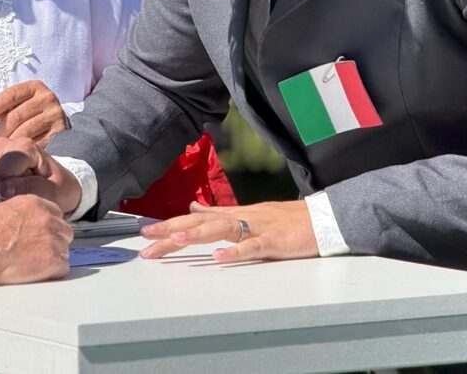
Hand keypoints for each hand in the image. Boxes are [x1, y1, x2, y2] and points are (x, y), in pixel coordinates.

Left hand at [0, 80, 68, 147]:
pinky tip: (16, 154)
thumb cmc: (33, 112)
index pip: (11, 95)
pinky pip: (37, 143)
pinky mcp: (60, 132)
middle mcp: (47, 98)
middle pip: (17, 115)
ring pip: (26, 131)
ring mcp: (55, 115)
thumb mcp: (17, 104)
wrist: (60, 124)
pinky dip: (23, 149)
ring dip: (9, 142)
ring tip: (0, 149)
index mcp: (34, 87)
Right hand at [0, 136, 81, 216]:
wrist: (57, 190)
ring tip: (14, 206)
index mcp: (23, 146)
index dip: (8, 193)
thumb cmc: (59, 189)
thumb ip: (33, 190)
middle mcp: (3, 146)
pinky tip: (5, 205)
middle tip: (20, 209)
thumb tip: (4, 190)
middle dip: (1, 201)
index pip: (1, 173)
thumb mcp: (54, 192)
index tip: (24, 202)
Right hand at [0, 194, 71, 284]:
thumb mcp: (3, 210)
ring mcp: (51, 239)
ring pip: (64, 250)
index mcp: (35, 203)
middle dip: (54, 242)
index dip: (49, 227)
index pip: (56, 214)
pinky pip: (62, 268)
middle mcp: (46, 218)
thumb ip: (24, 214)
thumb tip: (29, 223)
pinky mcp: (52, 260)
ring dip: (52, 257)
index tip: (42, 235)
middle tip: (38, 251)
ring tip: (32, 263)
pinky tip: (35, 272)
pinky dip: (51, 273)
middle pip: (64, 232)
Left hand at [139, 200, 319, 262]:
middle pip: (200, 224)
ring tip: (173, 241)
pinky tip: (218, 258)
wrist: (321, 219)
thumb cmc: (284, 220)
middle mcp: (239, 218)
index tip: (146, 234)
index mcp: (232, 215)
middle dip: (171, 231)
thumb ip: (219, 213)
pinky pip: (252, 247)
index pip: (194, 220)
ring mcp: (256, 228)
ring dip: (196, 235)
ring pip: (221, 229)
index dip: (170, 225)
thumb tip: (193, 208)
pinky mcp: (273, 242)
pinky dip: (235, 252)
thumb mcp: (247, 213)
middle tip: (146, 242)